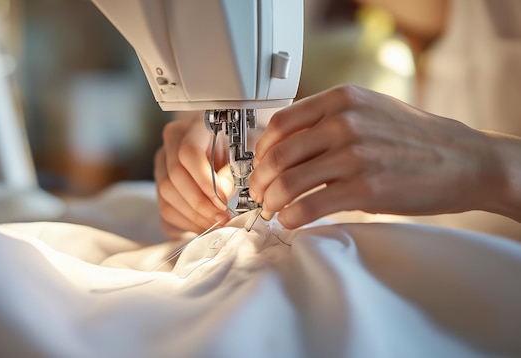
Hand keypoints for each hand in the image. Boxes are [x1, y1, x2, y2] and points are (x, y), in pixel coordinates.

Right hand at [154, 111, 233, 239]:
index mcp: (192, 128)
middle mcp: (170, 144)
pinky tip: (205, 224)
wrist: (223, 145)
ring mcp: (160, 165)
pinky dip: (185, 222)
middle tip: (222, 217)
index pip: (188, 153)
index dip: (205, 180)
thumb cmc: (236, 147)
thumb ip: (233, 169)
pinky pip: (165, 209)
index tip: (223, 199)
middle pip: (174, 177)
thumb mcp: (242, 150)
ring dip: (193, 215)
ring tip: (216, 222)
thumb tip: (221, 193)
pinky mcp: (159, 186)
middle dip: (201, 203)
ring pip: (167, 195)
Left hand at [249, 84, 500, 227]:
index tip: (259, 164)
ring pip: (288, 182)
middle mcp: (344, 123)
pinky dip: (292, 217)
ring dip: (271, 201)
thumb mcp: (369, 109)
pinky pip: (310, 206)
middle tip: (259, 193)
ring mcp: (354, 156)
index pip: (280, 123)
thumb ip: (329, 119)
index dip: (261, 149)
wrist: (463, 159)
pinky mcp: (364, 189)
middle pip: (278, 155)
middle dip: (260, 180)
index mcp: (341, 100)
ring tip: (272, 209)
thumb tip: (287, 143)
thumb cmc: (415, 137)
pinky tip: (290, 220)